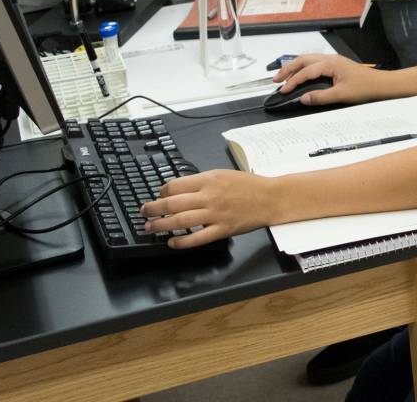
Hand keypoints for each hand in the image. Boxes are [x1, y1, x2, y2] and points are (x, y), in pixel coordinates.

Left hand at [141, 169, 279, 248]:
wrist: (272, 198)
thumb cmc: (248, 185)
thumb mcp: (223, 174)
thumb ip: (202, 181)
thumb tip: (178, 190)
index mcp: (209, 179)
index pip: (175, 186)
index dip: (161, 192)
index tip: (158, 197)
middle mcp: (210, 196)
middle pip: (172, 203)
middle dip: (153, 209)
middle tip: (144, 213)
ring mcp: (216, 214)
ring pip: (181, 221)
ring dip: (161, 225)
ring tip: (150, 228)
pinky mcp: (223, 229)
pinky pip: (198, 238)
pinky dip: (182, 241)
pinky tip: (172, 242)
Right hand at [273, 52, 391, 105]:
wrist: (380, 84)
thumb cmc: (365, 87)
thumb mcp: (341, 95)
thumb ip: (320, 97)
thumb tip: (303, 98)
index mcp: (330, 63)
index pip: (305, 71)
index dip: (292, 82)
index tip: (283, 90)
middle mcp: (330, 58)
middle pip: (303, 59)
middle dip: (288, 69)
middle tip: (276, 80)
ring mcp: (333, 60)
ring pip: (308, 59)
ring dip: (295, 67)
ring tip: (284, 77)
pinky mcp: (335, 64)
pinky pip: (314, 62)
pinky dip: (303, 67)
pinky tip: (300, 74)